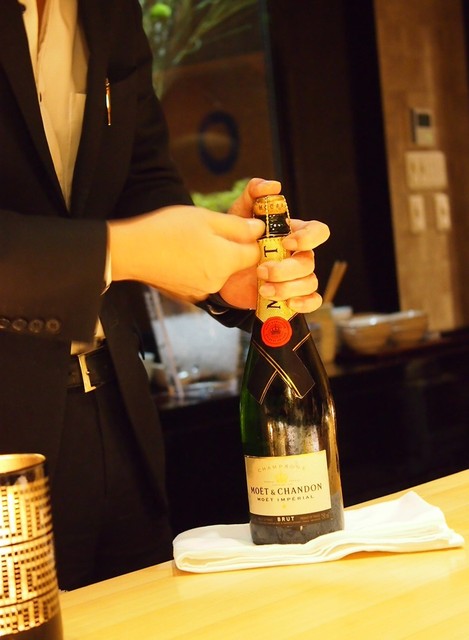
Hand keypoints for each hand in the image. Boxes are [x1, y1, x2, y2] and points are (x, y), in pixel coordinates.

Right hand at [108, 202, 264, 301]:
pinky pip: (202, 280)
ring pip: (219, 272)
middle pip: (236, 264)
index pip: (255, 254)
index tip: (237, 229)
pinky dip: (197, 269)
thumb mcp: (207, 218)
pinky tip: (182, 256)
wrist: (132, 252)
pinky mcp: (187, 295)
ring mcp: (202, 291)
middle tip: (207, 232)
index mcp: (227, 261)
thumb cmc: (168, 230)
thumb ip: (237, 226)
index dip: (250, 240)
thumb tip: (259, 230)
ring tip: (191, 243)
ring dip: (212, 258)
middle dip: (229, 248)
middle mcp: (218, 282)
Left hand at [220, 179, 329, 312]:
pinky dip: (305, 303)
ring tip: (262, 288)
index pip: (317, 231)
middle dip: (286, 268)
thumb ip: (253, 196)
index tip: (286, 242)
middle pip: (309, 261)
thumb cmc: (235, 241)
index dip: (308, 237)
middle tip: (261, 270)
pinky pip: (312, 301)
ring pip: (309, 282)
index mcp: (292, 234)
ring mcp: (296, 277)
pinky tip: (289, 303)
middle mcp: (298, 255)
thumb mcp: (239, 216)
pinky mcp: (291, 296)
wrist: (220, 275)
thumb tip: (272, 186)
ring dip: (287, 287)